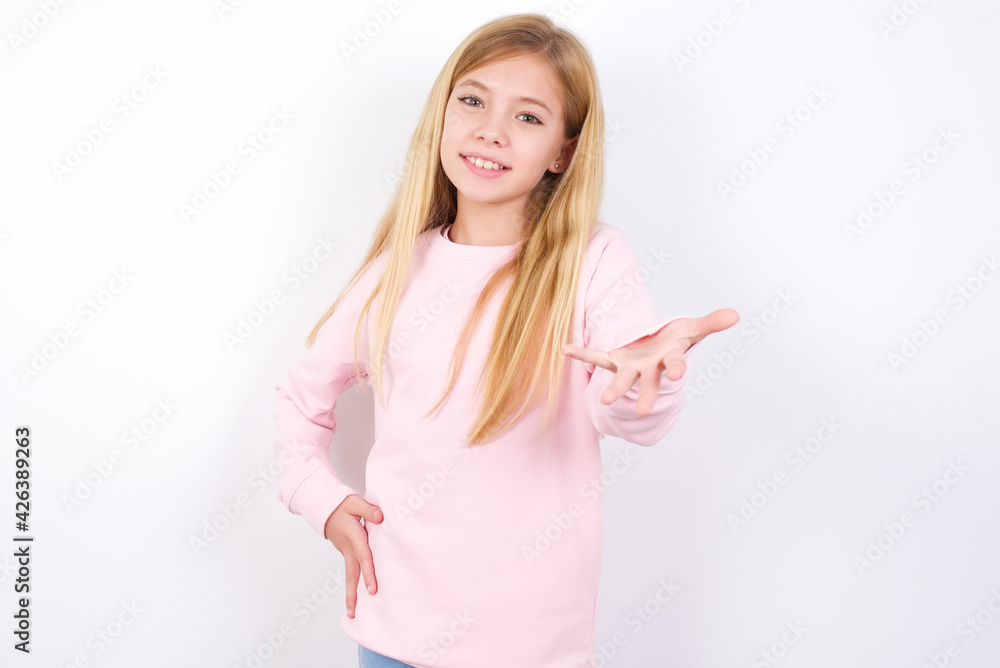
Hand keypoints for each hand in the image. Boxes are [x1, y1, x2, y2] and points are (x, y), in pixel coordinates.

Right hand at [323, 494, 383, 617]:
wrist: (325, 508)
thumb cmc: (342, 505)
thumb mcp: (355, 502)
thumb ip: (369, 509)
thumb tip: (381, 517)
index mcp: (353, 537)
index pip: (363, 557)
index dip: (369, 573)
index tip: (372, 589)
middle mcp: (348, 548)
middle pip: (351, 575)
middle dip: (353, 595)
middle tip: (353, 613)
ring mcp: (346, 552)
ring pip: (350, 575)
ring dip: (351, 593)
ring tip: (353, 613)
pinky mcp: (346, 553)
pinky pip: (351, 570)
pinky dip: (353, 583)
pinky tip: (358, 595)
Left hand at [562, 308, 739, 416]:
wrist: (654, 347)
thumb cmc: (674, 339)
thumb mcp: (692, 329)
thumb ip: (711, 323)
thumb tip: (735, 314)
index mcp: (668, 359)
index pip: (674, 365)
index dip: (675, 368)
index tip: (677, 374)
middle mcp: (648, 368)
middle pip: (647, 383)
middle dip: (644, 396)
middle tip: (641, 412)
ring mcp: (629, 366)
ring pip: (621, 380)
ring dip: (613, 391)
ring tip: (603, 402)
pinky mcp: (613, 359)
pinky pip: (595, 356)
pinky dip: (581, 353)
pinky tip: (565, 348)